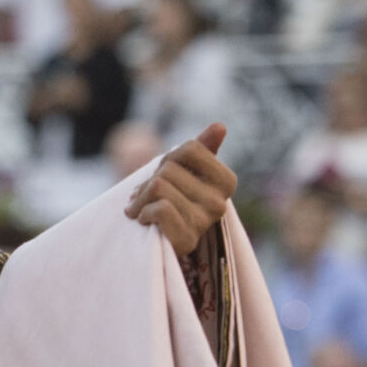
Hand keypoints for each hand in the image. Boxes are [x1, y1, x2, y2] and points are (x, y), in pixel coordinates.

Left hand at [126, 122, 236, 256]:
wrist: (159, 240)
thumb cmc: (173, 200)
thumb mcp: (186, 172)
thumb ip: (202, 149)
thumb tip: (219, 126)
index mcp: (226, 181)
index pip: (190, 149)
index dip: (169, 158)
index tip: (165, 173)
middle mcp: (220, 202)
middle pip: (169, 169)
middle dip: (149, 180)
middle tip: (146, 195)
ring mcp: (204, 222)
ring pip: (159, 186)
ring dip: (140, 198)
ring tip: (141, 207)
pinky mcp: (186, 239)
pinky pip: (160, 209)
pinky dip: (143, 212)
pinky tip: (144, 219)